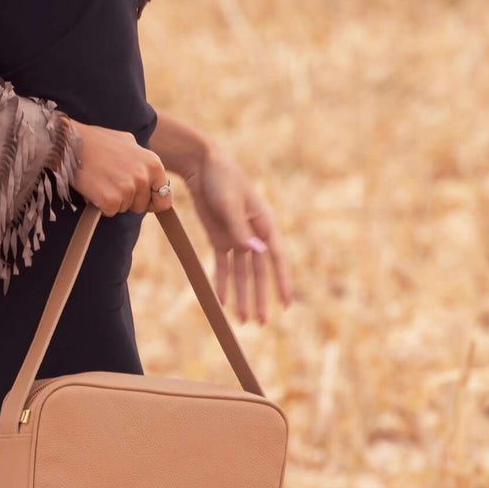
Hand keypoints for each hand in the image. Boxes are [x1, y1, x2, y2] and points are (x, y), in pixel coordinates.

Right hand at [70, 118, 172, 215]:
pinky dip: (100, 205)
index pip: (164, 197)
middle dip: (128, 200)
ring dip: (113, 200)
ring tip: (100, 181)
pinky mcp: (111, 200)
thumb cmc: (96, 141)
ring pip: (124, 208)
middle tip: (111, 182)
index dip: (152, 202)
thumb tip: (150, 173)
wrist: (71, 142)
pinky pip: (109, 212)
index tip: (143, 202)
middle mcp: (144, 176)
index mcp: (153, 163)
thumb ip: (142, 159)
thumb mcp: (128, 142)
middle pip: (141, 206)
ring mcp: (128, 189)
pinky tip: (93, 188)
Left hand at [178, 140, 291, 323]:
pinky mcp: (220, 237)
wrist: (201, 164)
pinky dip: (222, 282)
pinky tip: (221, 301)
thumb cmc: (222, 179)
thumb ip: (241, 231)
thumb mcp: (230, 204)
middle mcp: (254, 234)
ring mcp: (237, 237)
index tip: (286, 304)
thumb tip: (259, 253)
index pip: (276, 258)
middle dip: (259, 298)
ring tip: (243, 320)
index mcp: (265, 223)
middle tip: (262, 323)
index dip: (282, 282)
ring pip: (241, 272)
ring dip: (242, 296)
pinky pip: (223, 265)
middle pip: (258, 272)